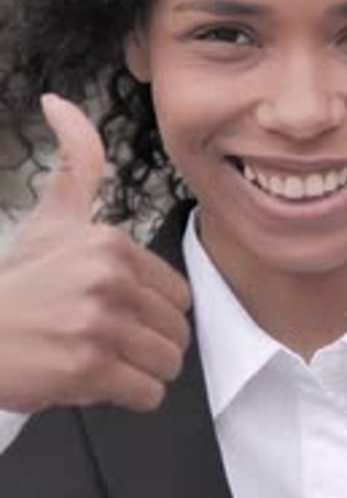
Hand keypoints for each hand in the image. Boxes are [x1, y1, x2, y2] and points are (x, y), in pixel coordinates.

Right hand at [0, 94, 190, 413]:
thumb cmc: (16, 281)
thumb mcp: (50, 217)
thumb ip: (75, 161)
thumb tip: (59, 101)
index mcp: (110, 243)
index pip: (178, 294)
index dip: (153, 313)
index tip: (120, 315)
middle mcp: (109, 279)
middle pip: (177, 330)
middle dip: (149, 344)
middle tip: (111, 343)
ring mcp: (98, 325)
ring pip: (167, 362)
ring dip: (141, 371)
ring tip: (104, 362)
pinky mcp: (87, 370)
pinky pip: (147, 394)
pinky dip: (129, 396)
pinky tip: (96, 381)